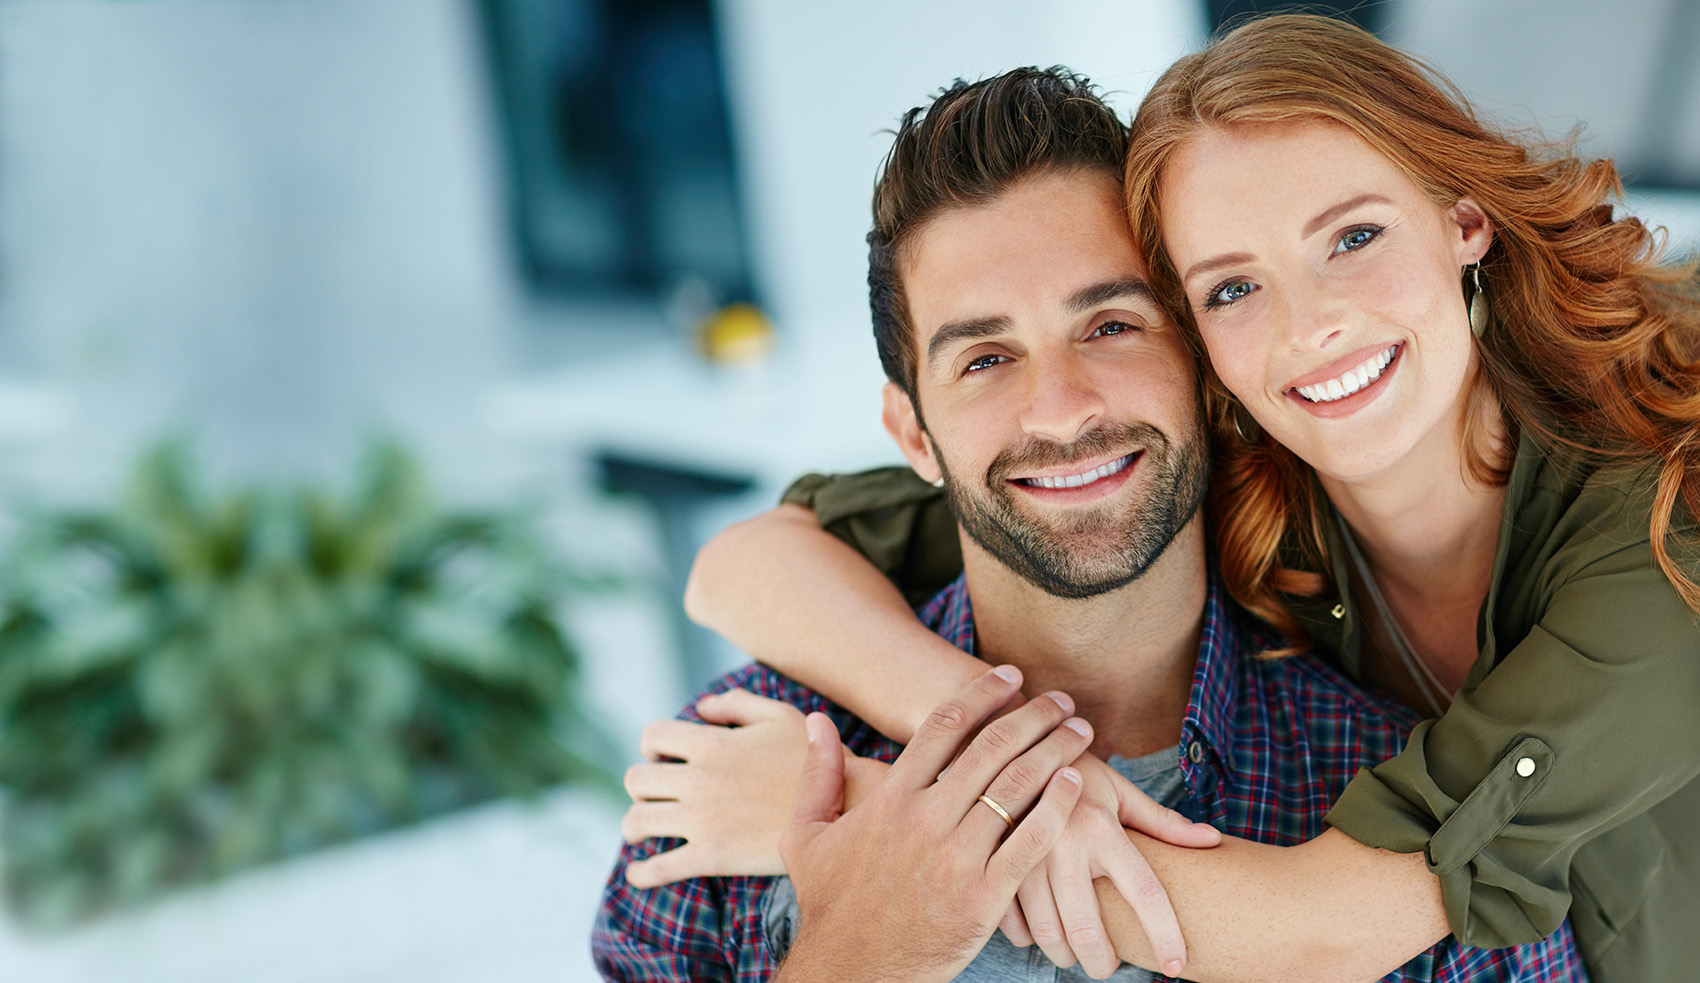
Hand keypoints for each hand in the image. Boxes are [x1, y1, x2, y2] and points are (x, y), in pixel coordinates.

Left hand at [621, 689, 807, 885]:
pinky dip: (641, 873)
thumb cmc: (815, 758)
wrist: (844, 807)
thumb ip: (737, 704)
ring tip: (642, 831)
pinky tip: (638, 874)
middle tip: (652, 795)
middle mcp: (699, 779)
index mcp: (712, 742)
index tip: (660, 757)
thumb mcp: (780, 715)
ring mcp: (702, 819)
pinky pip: (660, 868)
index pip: (653, 736)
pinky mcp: (712, 857)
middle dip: (640, 786)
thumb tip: (703, 707)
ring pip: (638, 821)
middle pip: (636, 780)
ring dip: (634, 826)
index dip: (652, 745)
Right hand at [775, 666, 1087, 982]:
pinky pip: (1031, 843)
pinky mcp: (983, 897)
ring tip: (1080, 732)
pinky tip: (1076, 785)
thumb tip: (816, 721)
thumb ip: (816, 774)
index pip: (943, 726)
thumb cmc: (830, 903)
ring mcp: (956, 858)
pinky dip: (1057, 807)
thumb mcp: (806, 835)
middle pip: (991, 748)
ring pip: (1017, 787)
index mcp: (889, 798)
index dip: (982, 694)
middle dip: (1033, 715)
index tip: (1011, 676)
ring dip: (1055, 751)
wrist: (850, 971)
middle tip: (1061, 699)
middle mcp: (925, 819)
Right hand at [1000, 750, 1220, 978]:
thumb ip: (1163, 822)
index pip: (1145, 894)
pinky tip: (1040, 932)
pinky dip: (1028, 938)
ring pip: (1049, 934)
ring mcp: (1024, 856)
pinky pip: (1013, 923)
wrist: (1007, 742)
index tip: (1176, 966)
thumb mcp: (1119, 791)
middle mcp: (1063, 844)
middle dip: (1103, 963)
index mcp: (1101, 827)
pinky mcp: (994, 863)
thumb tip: (1213, 840)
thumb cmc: (1074, 771)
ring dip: (1066, 955)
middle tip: (1108, 967)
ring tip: (1076, 952)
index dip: (1165, 936)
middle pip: (1090, 930)